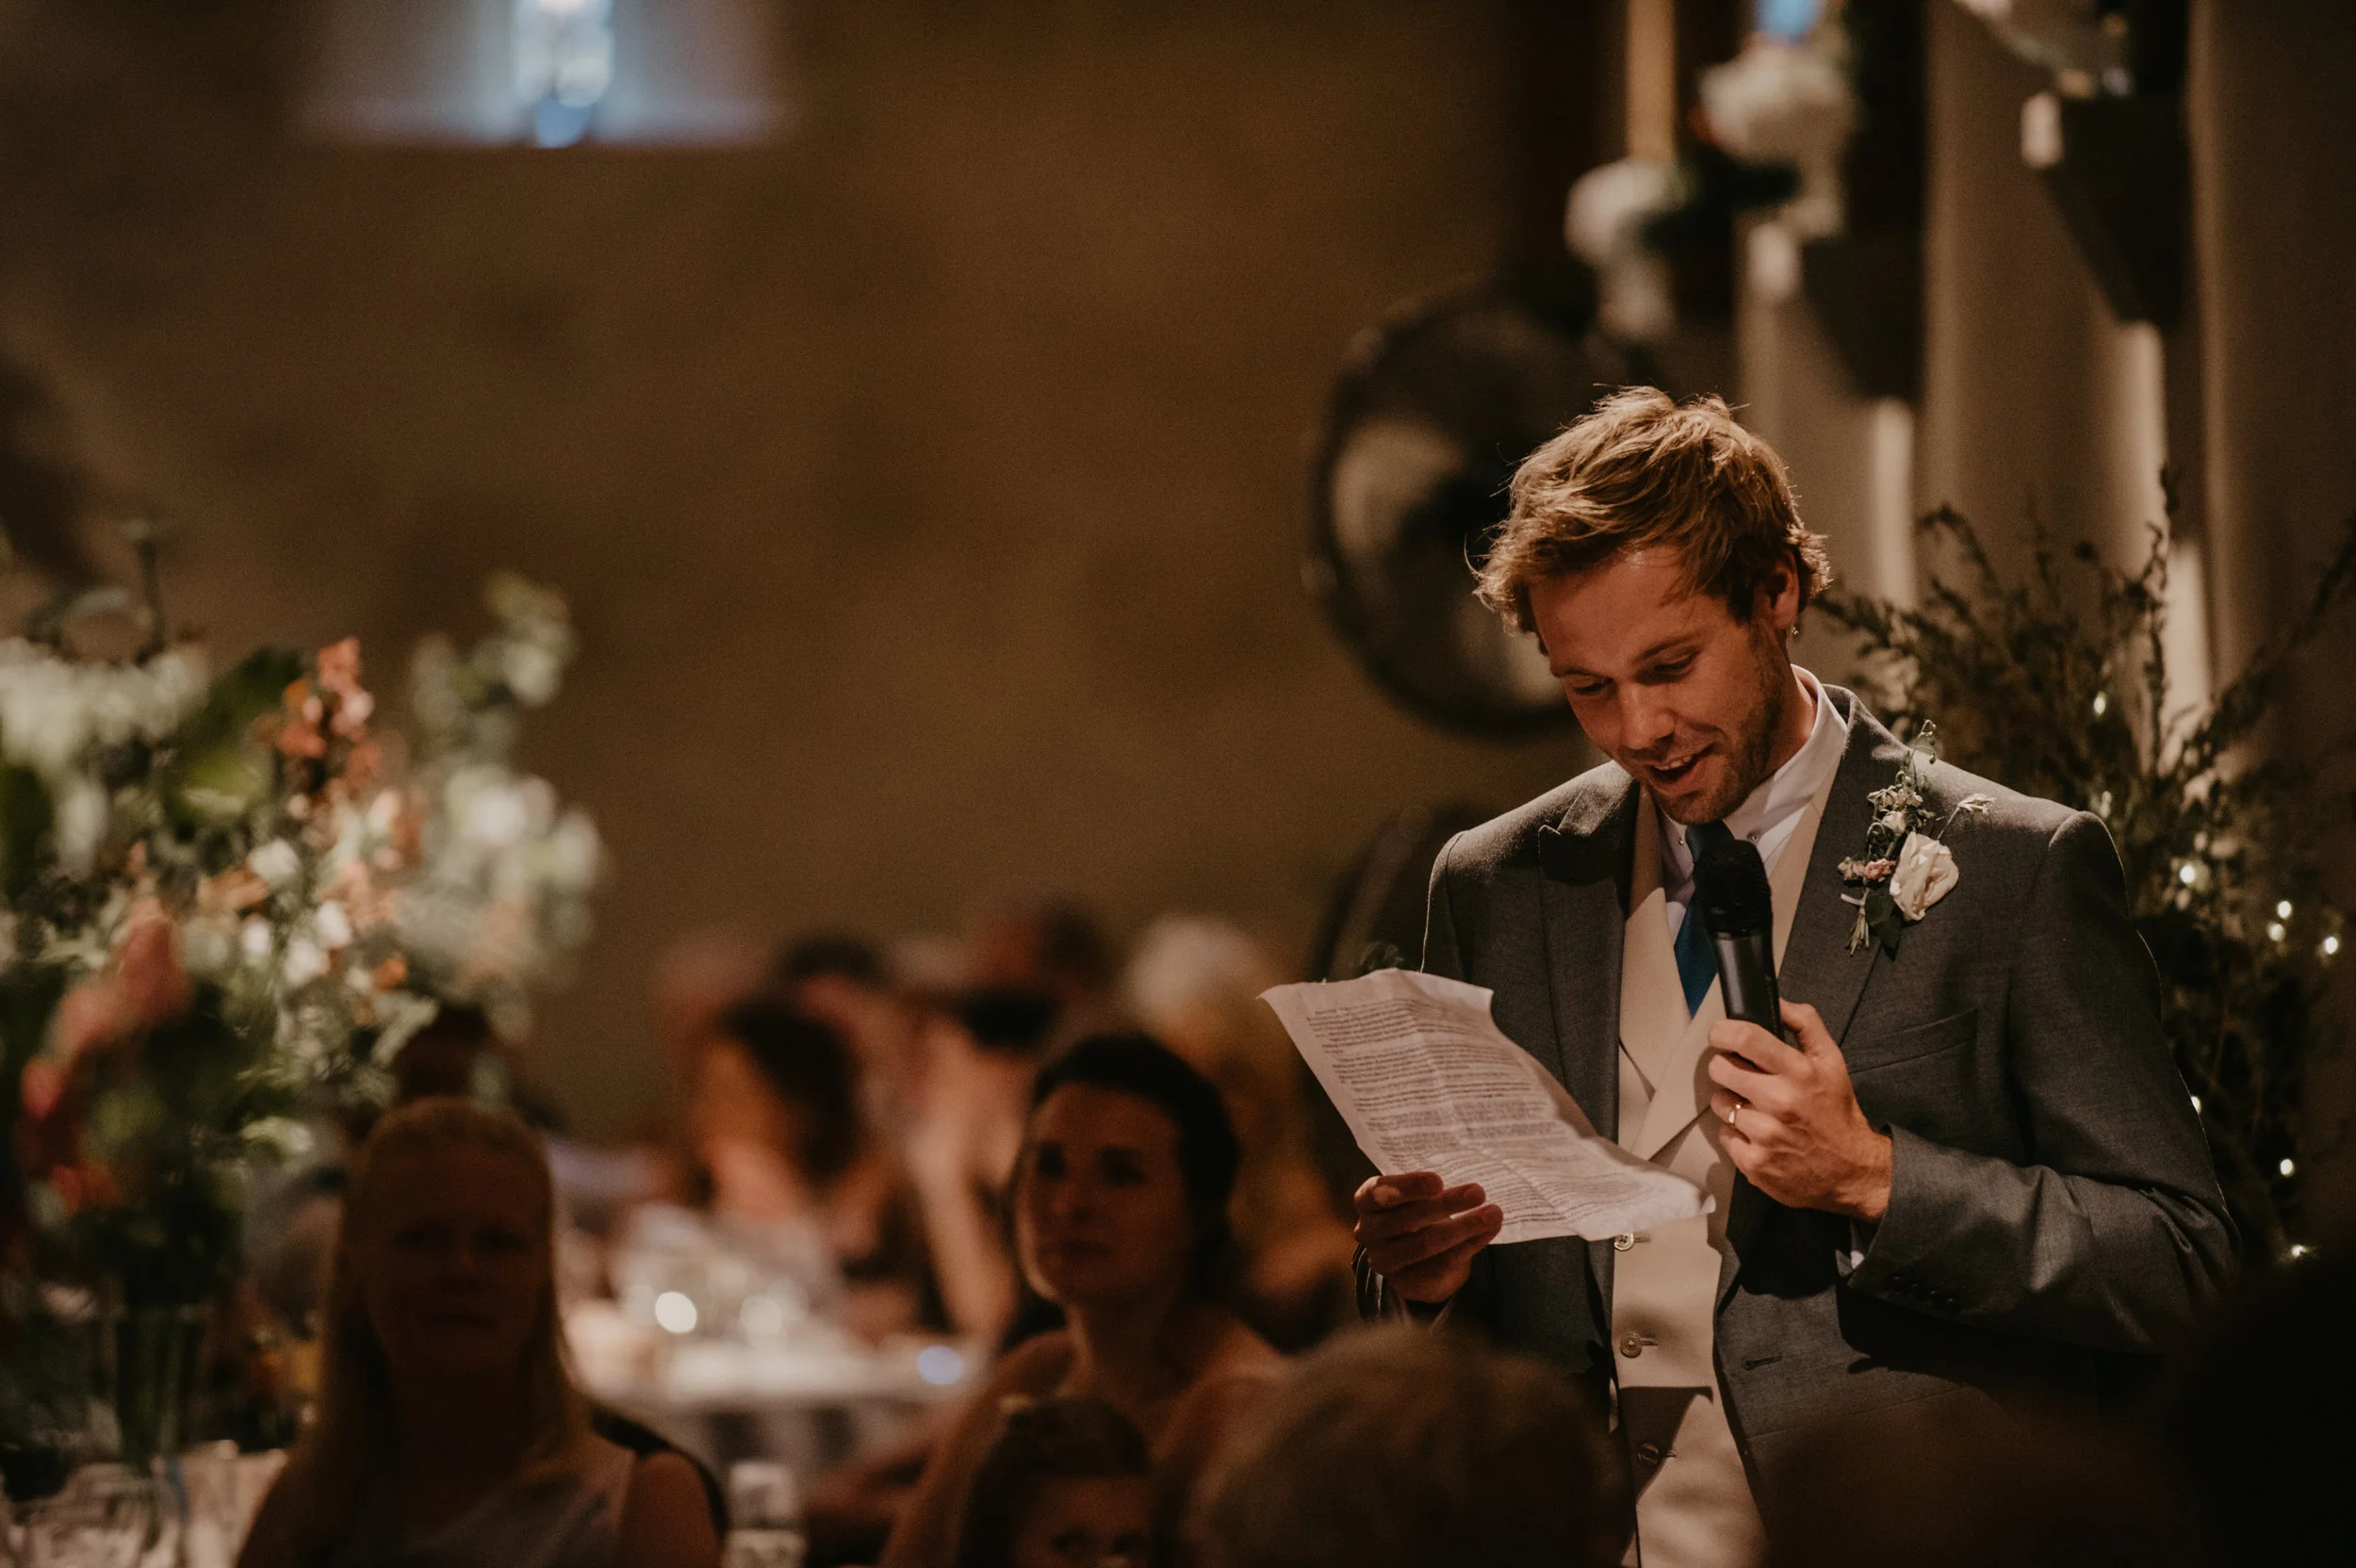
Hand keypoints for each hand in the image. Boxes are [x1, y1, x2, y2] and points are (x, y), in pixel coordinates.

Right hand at [1352, 1171, 1503, 1303]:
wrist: (1414, 1255)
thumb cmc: (1415, 1211)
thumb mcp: (1415, 1194)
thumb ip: (1430, 1190)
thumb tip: (1470, 1187)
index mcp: (1366, 1201)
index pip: (1378, 1192)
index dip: (1407, 1187)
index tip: (1438, 1181)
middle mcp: (1368, 1232)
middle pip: (1407, 1219)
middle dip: (1446, 1204)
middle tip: (1478, 1192)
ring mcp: (1385, 1260)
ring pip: (1425, 1244)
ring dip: (1464, 1227)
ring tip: (1493, 1213)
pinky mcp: (1406, 1283)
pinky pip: (1441, 1264)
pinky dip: (1469, 1245)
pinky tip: (1488, 1231)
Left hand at [1707, 1000, 1891, 1221]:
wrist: (1852, 1171)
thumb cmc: (1837, 1112)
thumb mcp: (1832, 1062)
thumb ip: (1806, 1024)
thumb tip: (1777, 1001)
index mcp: (1799, 1073)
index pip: (1746, 1038)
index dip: (1723, 1032)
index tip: (1719, 1034)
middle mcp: (1781, 1102)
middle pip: (1721, 1069)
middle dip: (1725, 1067)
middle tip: (1741, 1075)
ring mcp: (1765, 1135)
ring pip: (1720, 1103)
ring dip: (1731, 1103)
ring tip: (1755, 1108)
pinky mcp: (1755, 1163)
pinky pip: (1725, 1135)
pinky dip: (1736, 1134)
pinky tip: (1757, 1134)